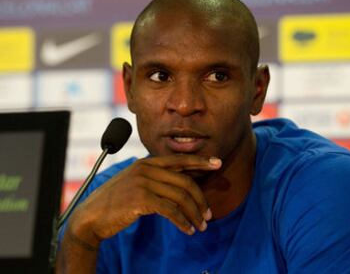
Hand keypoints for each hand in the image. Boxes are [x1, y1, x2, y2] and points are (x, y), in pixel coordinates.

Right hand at [67, 154, 220, 248]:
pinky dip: (183, 221)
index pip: (180, 160)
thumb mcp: (135, 183)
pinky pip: (171, 210)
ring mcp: (144, 182)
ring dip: (195, 214)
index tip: (217, 163)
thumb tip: (181, 183)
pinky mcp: (142, 199)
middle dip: (201, 200)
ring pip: (181, 197)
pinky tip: (187, 230)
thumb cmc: (115, 202)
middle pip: (185, 182)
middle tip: (208, 215)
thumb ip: (155, 179)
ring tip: (201, 226)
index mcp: (147, 163)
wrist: (90, 216)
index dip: (200, 162)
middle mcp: (147, 169)